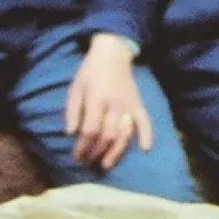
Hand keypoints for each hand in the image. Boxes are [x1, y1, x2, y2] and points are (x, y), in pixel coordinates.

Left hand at [66, 35, 154, 169]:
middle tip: (88, 163)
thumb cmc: (90, 71)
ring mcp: (129, 105)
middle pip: (107, 136)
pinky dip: (147, 134)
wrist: (112, 53)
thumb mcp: (76, 88)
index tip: (77, 157)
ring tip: (106, 164)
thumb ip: (73, 111)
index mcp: (97, 99)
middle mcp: (114, 105)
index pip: (91, 130)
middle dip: (96, 153)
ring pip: (125, 134)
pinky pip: (145, 121)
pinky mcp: (139, 104)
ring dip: (116, 152)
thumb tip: (71, 134)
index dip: (83, 147)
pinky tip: (146, 149)